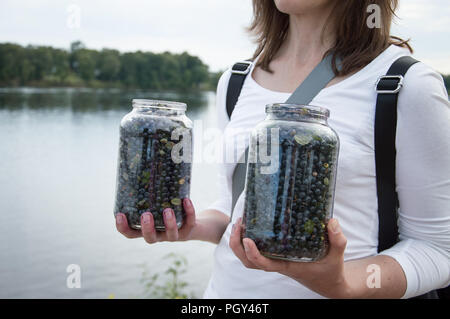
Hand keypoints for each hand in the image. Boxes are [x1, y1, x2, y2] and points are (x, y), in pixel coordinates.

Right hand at [115, 198, 196, 242]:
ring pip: (171, 235)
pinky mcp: (188, 230)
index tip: (120, 215)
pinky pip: (189, 223)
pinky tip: (186, 200)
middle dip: (147, 228)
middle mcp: (159, 234)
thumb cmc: (165, 210)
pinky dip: (189, 212)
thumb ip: (146, 194)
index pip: (131, 234)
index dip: (123, 227)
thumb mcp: (155, 204)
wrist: (189, 224)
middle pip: (150, 238)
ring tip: (168, 210)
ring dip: (169, 223)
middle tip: (146, 215)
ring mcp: (174, 234)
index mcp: (147, 229)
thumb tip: (138, 166)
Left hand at [229, 217, 352, 297]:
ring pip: (249, 259)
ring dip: (238, 243)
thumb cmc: (330, 270)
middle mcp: (277, 264)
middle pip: (248, 262)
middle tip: (239, 223)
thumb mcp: (337, 255)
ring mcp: (275, 261)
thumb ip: (337, 239)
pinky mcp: (276, 257)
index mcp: (288, 266)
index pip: (264, 264)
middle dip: (237, 244)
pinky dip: (247, 242)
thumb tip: (331, 221)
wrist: (329, 283)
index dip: (252, 253)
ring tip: (240, 222)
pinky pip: (256, 253)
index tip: (247, 239)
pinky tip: (250, 226)